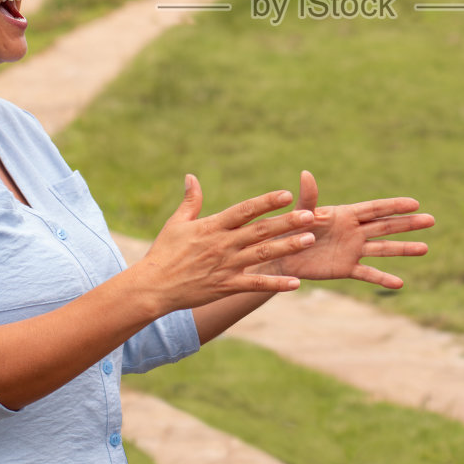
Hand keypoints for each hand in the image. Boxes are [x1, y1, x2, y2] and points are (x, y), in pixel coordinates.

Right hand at [134, 175, 316, 311]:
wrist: (153, 287)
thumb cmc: (164, 253)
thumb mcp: (176, 223)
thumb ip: (190, 200)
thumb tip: (191, 176)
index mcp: (213, 226)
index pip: (244, 210)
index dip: (266, 202)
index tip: (287, 195)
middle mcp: (223, 244)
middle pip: (260, 230)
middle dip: (287, 222)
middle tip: (310, 216)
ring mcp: (226, 266)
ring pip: (263, 254)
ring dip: (287, 247)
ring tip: (309, 240)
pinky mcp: (226, 286)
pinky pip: (255, 284)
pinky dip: (275, 284)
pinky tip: (294, 283)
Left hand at [267, 170, 433, 288]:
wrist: (281, 254)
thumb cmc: (289, 229)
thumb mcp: (301, 214)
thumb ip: (308, 197)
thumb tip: (306, 173)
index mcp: (345, 215)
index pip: (375, 209)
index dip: (394, 206)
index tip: (415, 203)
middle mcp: (354, 231)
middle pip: (385, 226)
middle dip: (408, 224)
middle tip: (431, 220)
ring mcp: (352, 250)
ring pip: (383, 248)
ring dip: (403, 248)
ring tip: (424, 248)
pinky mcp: (346, 268)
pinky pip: (368, 273)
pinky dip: (383, 278)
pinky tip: (400, 283)